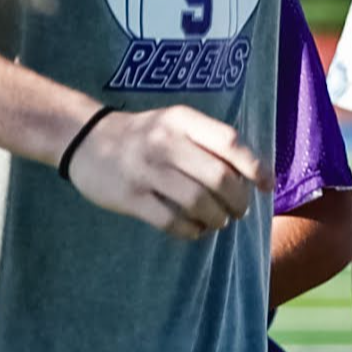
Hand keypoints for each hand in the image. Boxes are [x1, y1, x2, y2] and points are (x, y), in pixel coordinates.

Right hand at [63, 105, 263, 239]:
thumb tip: (254, 174)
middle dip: (238, 201)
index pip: (229, 142)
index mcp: (180, 120)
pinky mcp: (130, 197)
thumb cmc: (143, 135)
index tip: (267, 186)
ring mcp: (146, 171)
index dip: (255, 167)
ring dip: (217, 218)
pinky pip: (172, 221)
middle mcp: (164, 142)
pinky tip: (196, 229)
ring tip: (219, 221)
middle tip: (239, 210)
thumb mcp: (174, 123)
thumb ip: (209, 141)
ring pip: (198, 203)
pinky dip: (192, 231)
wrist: (85, 139)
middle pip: (219, 178)